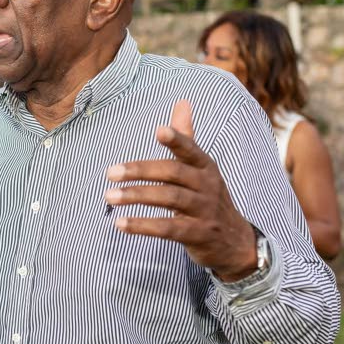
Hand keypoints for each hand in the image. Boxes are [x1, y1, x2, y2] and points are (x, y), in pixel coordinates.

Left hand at [106, 99, 256, 280]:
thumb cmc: (207, 198)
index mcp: (206, 166)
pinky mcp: (198, 234)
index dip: (177, 139)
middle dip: (140, 171)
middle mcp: (208, 186)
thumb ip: (186, 138)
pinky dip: (143, 225)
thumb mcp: (201, 169)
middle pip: (173, 173)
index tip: (159, 130)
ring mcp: (205, 211)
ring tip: (109, 196)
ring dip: (137, 196)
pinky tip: (120, 223)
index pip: (191, 149)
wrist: (234, 242)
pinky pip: (168, 229)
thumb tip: (182, 101)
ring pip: (170, 199)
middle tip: (110, 172)